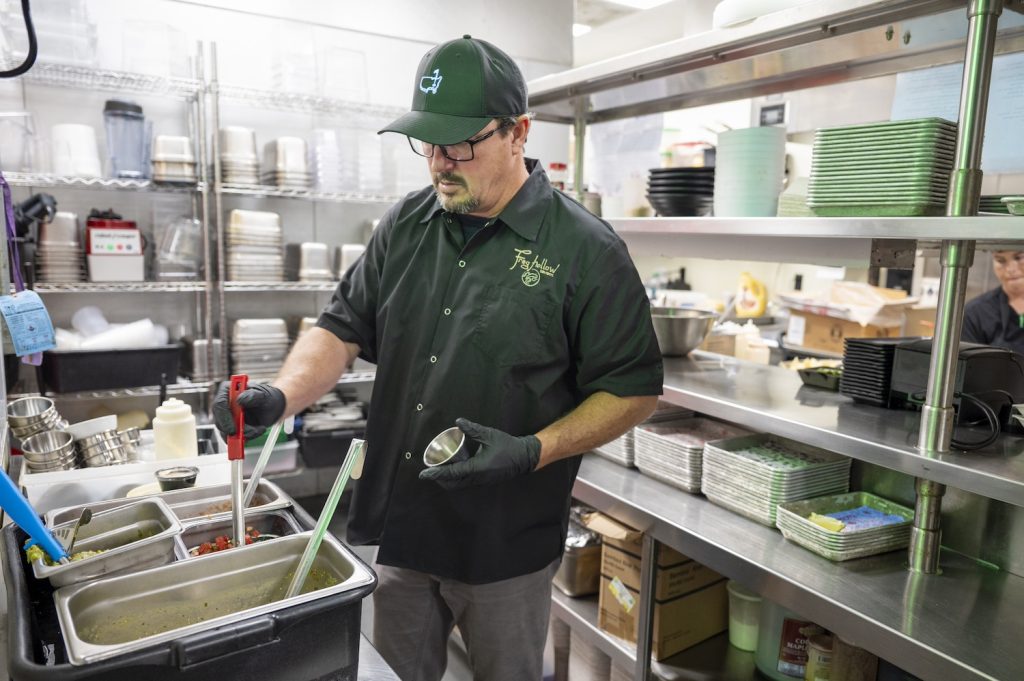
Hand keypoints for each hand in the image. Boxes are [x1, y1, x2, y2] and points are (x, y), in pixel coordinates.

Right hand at [213, 382, 285, 439]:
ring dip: (244, 434)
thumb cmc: (267, 398)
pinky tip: (257, 430)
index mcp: (228, 391)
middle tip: (250, 432)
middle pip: (219, 421)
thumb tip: (240, 399)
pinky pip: (234, 438)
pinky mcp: (232, 428)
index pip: (219, 404)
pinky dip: (246, 438)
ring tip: (259, 429)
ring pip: (226, 432)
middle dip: (234, 430)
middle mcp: (224, 404)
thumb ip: (252, 396)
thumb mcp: (263, 395)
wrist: (273, 407)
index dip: (224, 418)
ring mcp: (227, 417)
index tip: (234, 429)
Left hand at [419, 417, 540, 489]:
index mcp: (477, 468)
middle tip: (429, 470)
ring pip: (458, 485)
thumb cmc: (507, 446)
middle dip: (439, 479)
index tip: (423, 474)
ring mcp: (480, 482)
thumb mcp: (489, 435)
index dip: (436, 474)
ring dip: (447, 480)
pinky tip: (453, 469)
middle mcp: (477, 478)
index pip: (451, 473)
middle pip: (452, 484)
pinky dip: (456, 479)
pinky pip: (465, 483)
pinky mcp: (483, 481)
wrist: (524, 458)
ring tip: (439, 469)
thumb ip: (473, 429)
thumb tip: (458, 421)